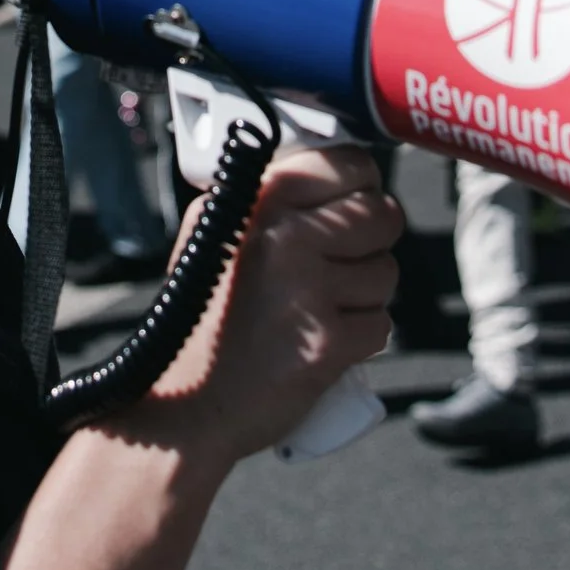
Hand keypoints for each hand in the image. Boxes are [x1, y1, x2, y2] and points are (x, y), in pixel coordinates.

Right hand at [142, 145, 400, 461]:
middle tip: (344, 261)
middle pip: (381, 215)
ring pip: (386, 272)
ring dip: (365, 294)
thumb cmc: (203, 318)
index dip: (362, 187)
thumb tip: (337, 175)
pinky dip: (360, 339)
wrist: (183, 406)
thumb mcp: (217, 230)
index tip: (350, 206)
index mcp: (260, 198)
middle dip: (373, 240)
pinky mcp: (328, 343)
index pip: (351, 164)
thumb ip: (271, 198)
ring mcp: (308, 289)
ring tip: (319, 308)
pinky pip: (381, 324)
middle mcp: (285, 236)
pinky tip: (322, 341)